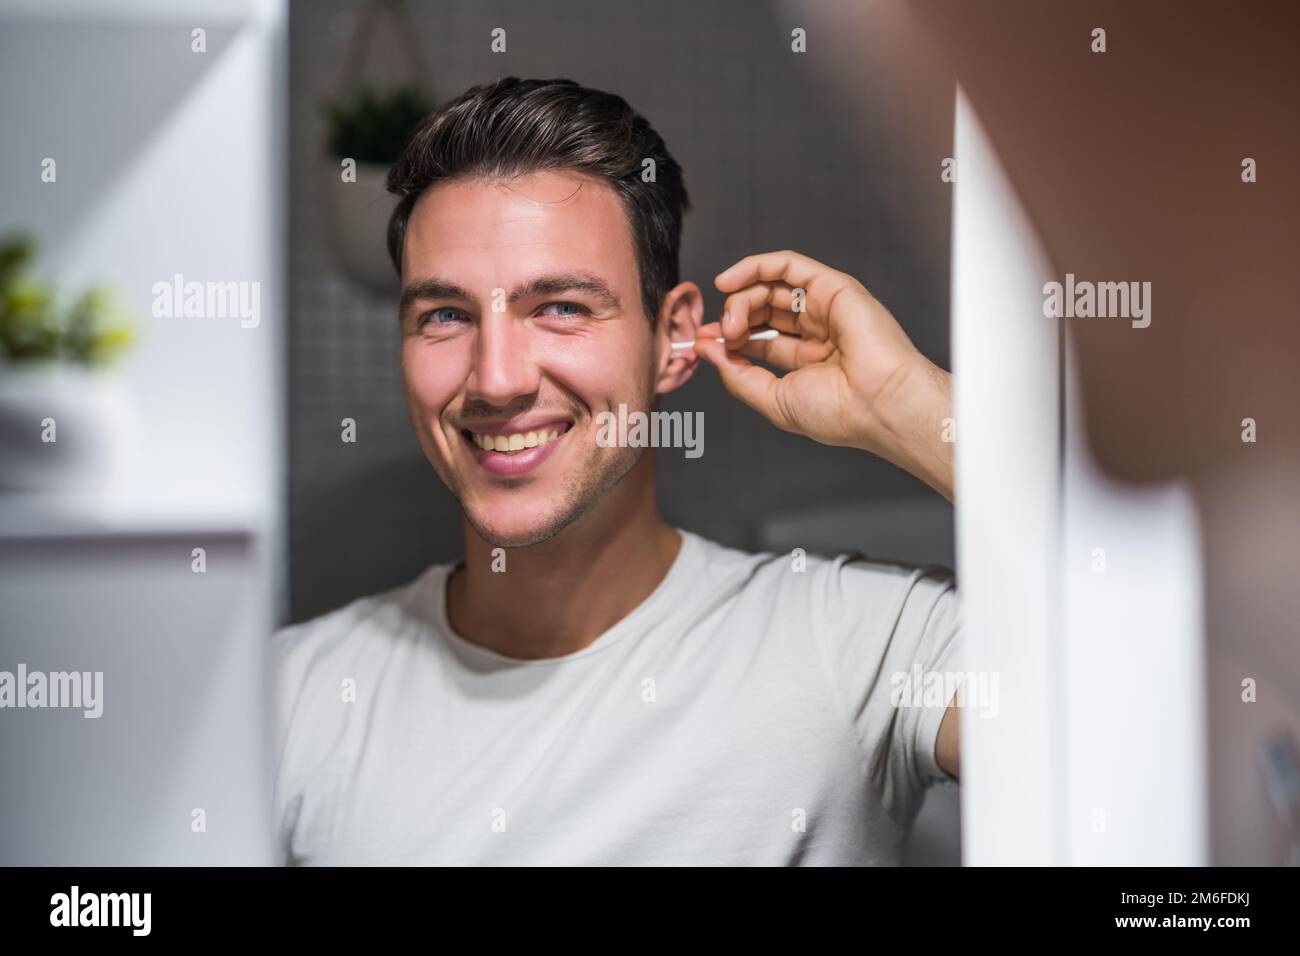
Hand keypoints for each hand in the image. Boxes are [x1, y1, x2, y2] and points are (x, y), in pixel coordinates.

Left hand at [694, 250, 953, 500]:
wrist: (879, 406)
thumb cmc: (840, 412)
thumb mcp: (774, 399)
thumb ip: (739, 375)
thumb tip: (708, 350)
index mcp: (807, 359)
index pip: (758, 338)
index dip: (727, 337)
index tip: (703, 343)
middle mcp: (817, 330)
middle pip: (761, 309)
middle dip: (732, 317)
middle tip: (719, 334)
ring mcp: (825, 306)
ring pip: (770, 286)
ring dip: (741, 298)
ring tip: (731, 322)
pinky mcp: (833, 286)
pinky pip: (788, 264)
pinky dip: (755, 266)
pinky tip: (730, 281)